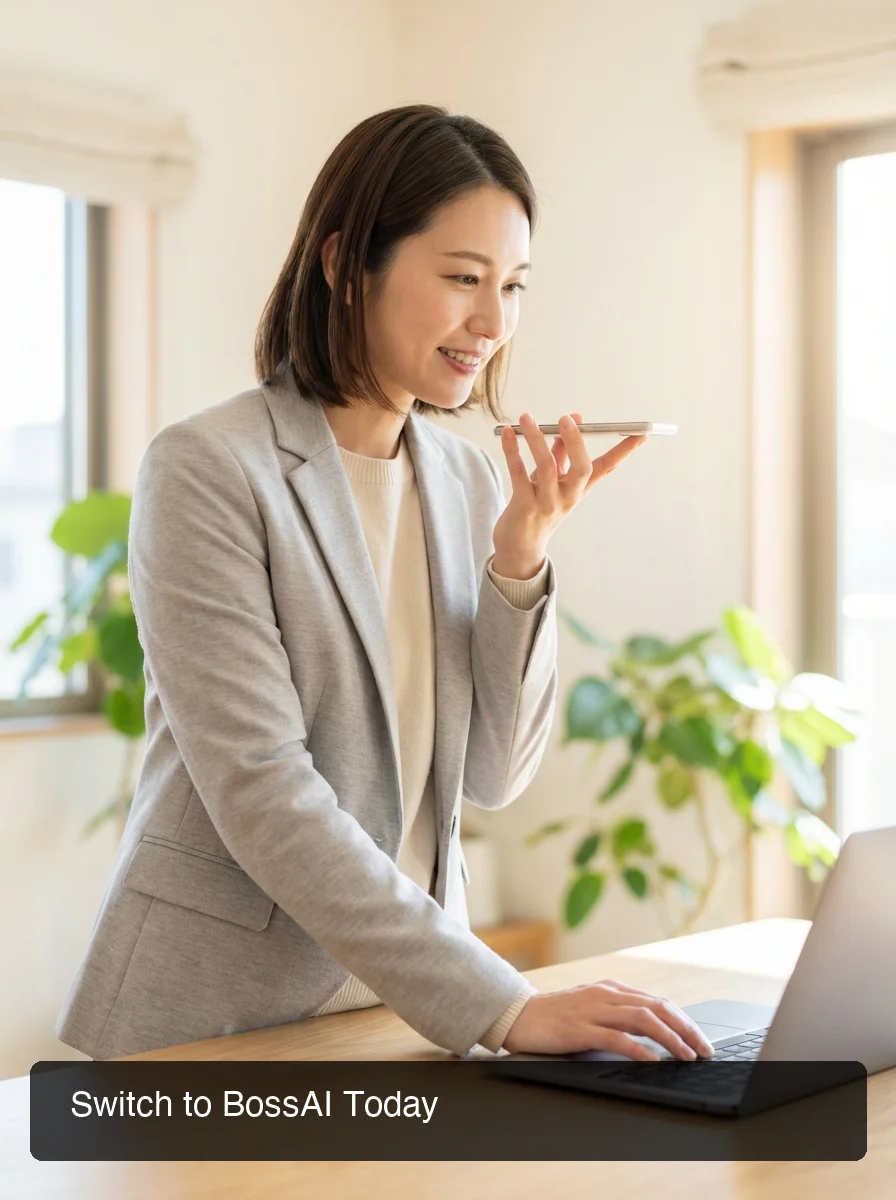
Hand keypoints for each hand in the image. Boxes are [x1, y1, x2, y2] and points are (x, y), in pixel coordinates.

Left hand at [491, 411, 646, 578]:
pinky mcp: (523, 507)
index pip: (607, 468)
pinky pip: (518, 475)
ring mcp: (547, 503)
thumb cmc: (536, 506)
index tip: (641, 433)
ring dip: (536, 440)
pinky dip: (512, 452)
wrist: (518, 547)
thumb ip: (562, 450)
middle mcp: (568, 497)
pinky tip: (507, 433)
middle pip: (582, 469)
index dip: (624, 451)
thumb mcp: (553, 480)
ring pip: (547, 468)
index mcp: (579, 489)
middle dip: (576, 442)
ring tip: (527, 418)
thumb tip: (573, 418)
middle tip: (567, 418)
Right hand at [501, 980, 714, 1059]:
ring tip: (687, 1055)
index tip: (701, 1039)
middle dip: (686, 1028)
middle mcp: (606, 994)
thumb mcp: (591, 1009)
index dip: (683, 1020)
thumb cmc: (555, 1017)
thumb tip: (652, 1035)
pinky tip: (654, 1060)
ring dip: (670, 1038)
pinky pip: (616, 1037)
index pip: (657, 1002)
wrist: (519, 1015)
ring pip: (642, 1019)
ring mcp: (593, 1009)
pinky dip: (639, 1049)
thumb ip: (617, 1015)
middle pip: (657, 1007)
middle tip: (705, 1049)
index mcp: (611, 989)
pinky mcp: (580, 1028)